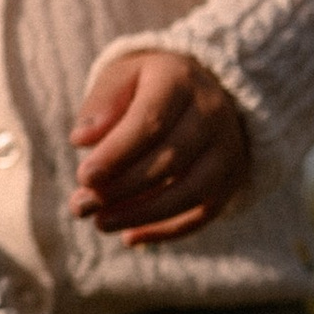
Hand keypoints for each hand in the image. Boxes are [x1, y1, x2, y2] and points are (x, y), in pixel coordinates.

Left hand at [68, 50, 251, 242]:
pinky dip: (167, 230)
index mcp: (181, 81)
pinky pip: (204, 212)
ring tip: (101, 223)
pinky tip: (130, 237)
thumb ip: (102, 103)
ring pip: (190, 192)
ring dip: (142, 215)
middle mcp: (213, 115)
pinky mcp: (232, 178)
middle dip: (121, 189)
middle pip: (170, 161)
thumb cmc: (147, 84)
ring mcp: (228, 150)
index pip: (151, 123)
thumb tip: (81, 140)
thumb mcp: (122, 76)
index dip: (117, 154)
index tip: (83, 177)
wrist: (200, 86)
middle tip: (80, 207)